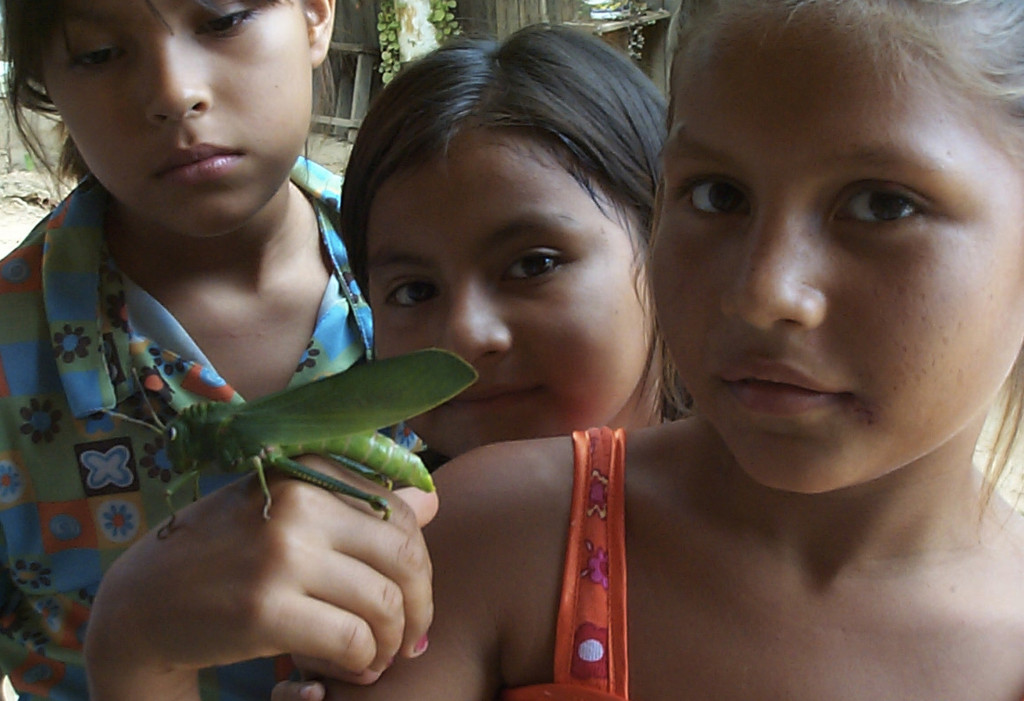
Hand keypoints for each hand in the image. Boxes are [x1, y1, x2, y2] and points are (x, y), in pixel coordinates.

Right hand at [84, 459, 436, 700]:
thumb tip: (431, 500)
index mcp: (309, 471)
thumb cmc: (226, 552)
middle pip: (405, 556)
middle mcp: (300, 504)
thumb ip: (357, 503)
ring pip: (384, 602)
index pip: (401, 515)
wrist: (143, 601)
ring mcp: (282, 555)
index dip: (419, 564)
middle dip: (420, 605)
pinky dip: (364, 662)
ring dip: (393, 641)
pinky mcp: (265, 609)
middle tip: (412, 637)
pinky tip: (353, 670)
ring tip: (380, 657)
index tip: (413, 597)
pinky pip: (351, 640)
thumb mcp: (289, 511)